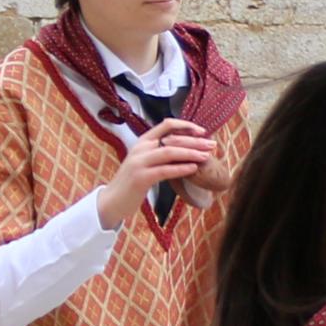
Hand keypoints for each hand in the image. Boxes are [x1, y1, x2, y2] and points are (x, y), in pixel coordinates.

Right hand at [92, 120, 222, 228]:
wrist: (112, 200)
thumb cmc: (133, 182)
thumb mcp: (145, 162)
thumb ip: (160, 153)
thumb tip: (185, 150)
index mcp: (143, 141)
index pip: (167, 124)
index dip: (186, 126)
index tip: (202, 131)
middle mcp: (140, 148)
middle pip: (172, 139)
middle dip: (195, 141)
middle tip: (212, 145)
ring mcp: (139, 162)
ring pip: (170, 152)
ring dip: (191, 153)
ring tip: (206, 156)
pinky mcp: (141, 178)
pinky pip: (165, 170)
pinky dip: (181, 168)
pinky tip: (194, 169)